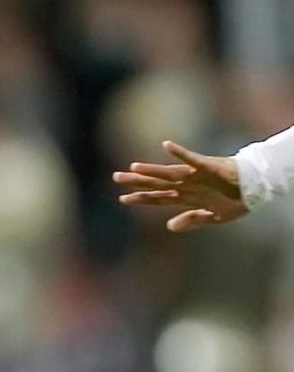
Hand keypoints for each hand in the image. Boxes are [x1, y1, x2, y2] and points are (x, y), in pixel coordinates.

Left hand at [113, 139, 248, 231]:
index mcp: (186, 196)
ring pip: (168, 173)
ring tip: (133, 167)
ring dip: (152, 170)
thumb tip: (169, 227)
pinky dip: (180, 153)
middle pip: (157, 184)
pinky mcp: (207, 166)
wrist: (255, 187)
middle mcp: (186, 184)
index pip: (159, 197)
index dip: (141, 198)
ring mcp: (195, 175)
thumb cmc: (234, 200)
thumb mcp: (212, 216)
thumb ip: (190, 220)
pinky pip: (192, 159)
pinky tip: (167, 145)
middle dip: (137, 182)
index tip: (122, 199)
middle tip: (116, 178)